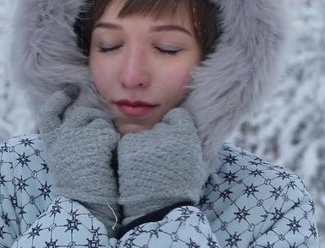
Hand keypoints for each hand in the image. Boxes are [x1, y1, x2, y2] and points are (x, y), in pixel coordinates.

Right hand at [37, 87, 120, 232]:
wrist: (87, 206)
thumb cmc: (80, 189)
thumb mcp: (65, 161)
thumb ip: (67, 140)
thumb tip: (77, 118)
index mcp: (51, 143)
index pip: (49, 113)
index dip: (59, 98)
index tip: (70, 89)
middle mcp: (61, 136)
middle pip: (82, 114)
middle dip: (94, 121)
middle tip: (101, 139)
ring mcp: (78, 134)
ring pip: (98, 121)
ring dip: (105, 134)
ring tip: (103, 158)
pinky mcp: (96, 137)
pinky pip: (110, 132)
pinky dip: (113, 143)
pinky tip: (108, 160)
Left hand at [117, 108, 206, 225]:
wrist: (158, 209)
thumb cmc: (182, 190)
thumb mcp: (198, 165)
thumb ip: (192, 144)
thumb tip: (187, 132)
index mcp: (186, 134)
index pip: (178, 116)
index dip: (175, 127)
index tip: (174, 140)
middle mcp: (165, 130)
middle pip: (159, 127)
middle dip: (159, 139)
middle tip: (159, 159)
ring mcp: (144, 137)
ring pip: (143, 136)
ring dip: (143, 147)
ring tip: (146, 168)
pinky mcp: (127, 146)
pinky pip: (128, 144)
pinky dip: (130, 154)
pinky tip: (135, 170)